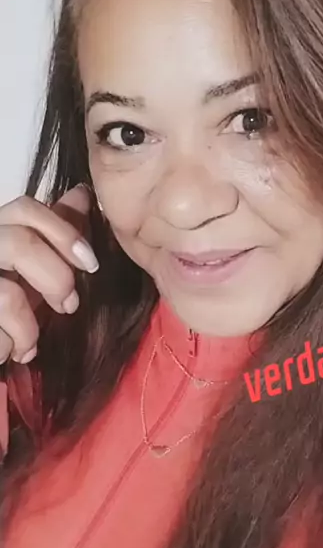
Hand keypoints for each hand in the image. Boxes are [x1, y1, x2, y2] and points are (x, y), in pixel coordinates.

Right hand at [0, 185, 98, 365]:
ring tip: (30, 343)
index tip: (90, 264)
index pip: (25, 207)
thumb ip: (55, 232)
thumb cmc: (6, 305)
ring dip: (29, 327)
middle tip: (68, 305)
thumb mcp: (34, 268)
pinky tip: (14, 352)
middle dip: (55, 278)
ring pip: (7, 296)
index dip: (63, 231)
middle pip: (17, 242)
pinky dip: (13, 345)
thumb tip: (83, 194)